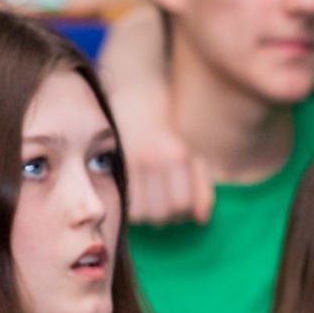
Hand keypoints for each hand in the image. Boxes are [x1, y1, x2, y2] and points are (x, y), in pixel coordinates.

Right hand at [112, 87, 214, 226]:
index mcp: (177, 155)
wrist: (133, 93)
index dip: (184, 212)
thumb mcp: (190, 149)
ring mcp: (130, 163)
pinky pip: (123, 202)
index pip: (181, 204)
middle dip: (166, 216)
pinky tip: (134, 197)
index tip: (182, 206)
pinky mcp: (112, 164)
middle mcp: (153, 161)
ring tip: (150, 202)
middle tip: (165, 204)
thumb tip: (202, 220)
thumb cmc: (167, 122)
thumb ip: (200, 184)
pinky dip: (131, 207)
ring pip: (141, 213)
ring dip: (147, 215)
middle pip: (161, 213)